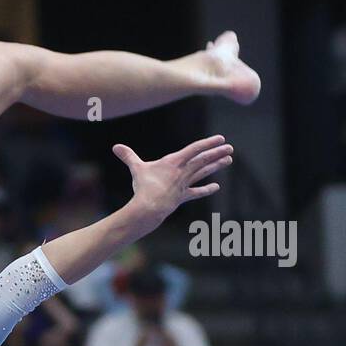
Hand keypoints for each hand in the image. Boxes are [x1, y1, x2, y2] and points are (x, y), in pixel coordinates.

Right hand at [113, 135, 233, 225]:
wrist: (150, 206)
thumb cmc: (143, 186)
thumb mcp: (136, 168)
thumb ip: (128, 156)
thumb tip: (115, 147)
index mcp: (174, 162)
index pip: (195, 149)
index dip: (208, 143)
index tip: (220, 138)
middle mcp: (182, 172)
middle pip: (203, 160)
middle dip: (217, 153)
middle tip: (229, 147)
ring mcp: (184, 184)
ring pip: (203, 173)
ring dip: (216, 166)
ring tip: (228, 160)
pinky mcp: (182, 196)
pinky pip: (196, 192)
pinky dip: (205, 190)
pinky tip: (216, 187)